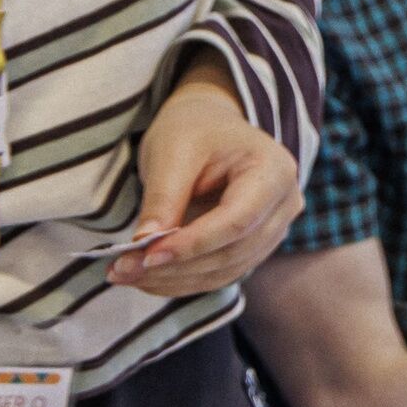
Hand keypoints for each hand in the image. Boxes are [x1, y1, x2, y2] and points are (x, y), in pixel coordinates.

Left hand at [111, 56, 297, 295]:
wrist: (207, 127)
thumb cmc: (193, 130)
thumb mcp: (172, 152)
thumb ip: (163, 199)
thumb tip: (145, 246)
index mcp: (273, 171)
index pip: (236, 221)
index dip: (193, 244)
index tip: (146, 256)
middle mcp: (284, 204)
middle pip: (232, 252)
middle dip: (176, 266)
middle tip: (122, 270)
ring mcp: (274, 229)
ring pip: (225, 270)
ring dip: (174, 280)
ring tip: (125, 274)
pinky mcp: (254, 247)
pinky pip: (220, 273)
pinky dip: (182, 279)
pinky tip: (146, 277)